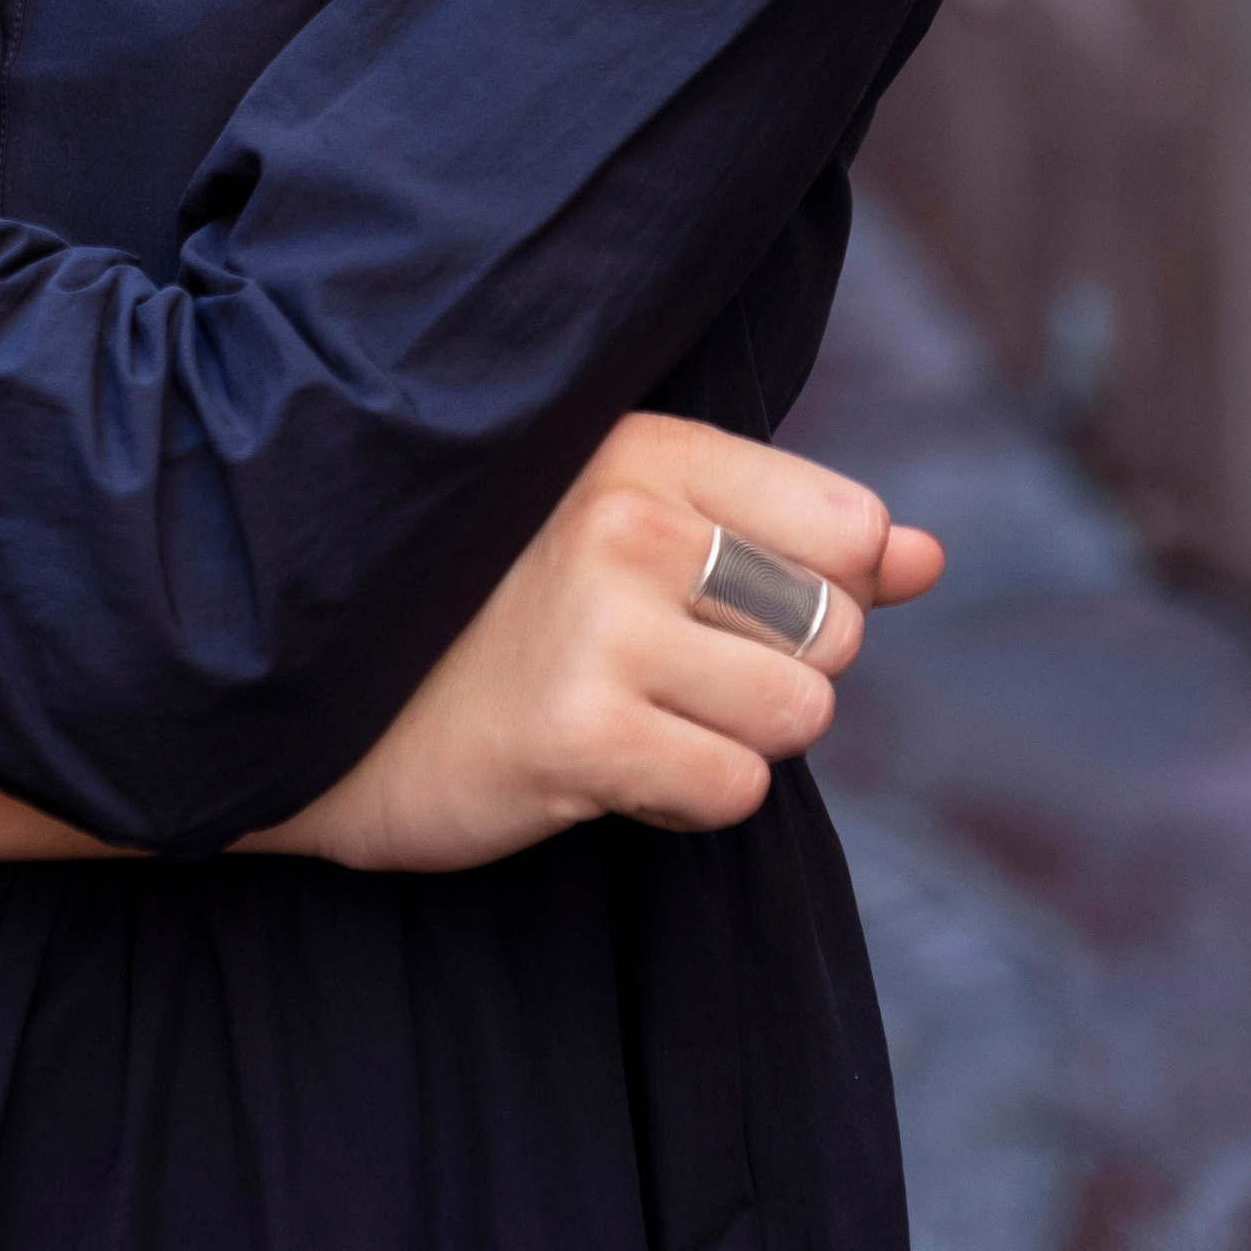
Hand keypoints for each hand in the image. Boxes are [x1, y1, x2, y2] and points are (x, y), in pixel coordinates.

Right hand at [246, 412, 941, 872]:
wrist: (317, 704)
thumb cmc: (487, 613)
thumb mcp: (632, 535)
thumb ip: (793, 542)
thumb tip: (932, 557)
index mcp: (641, 448)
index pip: (848, 525)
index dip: (816, 591)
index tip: (726, 607)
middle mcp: (626, 519)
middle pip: (833, 629)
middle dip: (772, 675)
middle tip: (660, 672)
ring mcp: (598, 625)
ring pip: (796, 718)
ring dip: (731, 744)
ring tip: (630, 715)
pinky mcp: (576, 733)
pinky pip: (732, 792)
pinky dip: (684, 803)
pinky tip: (602, 766)